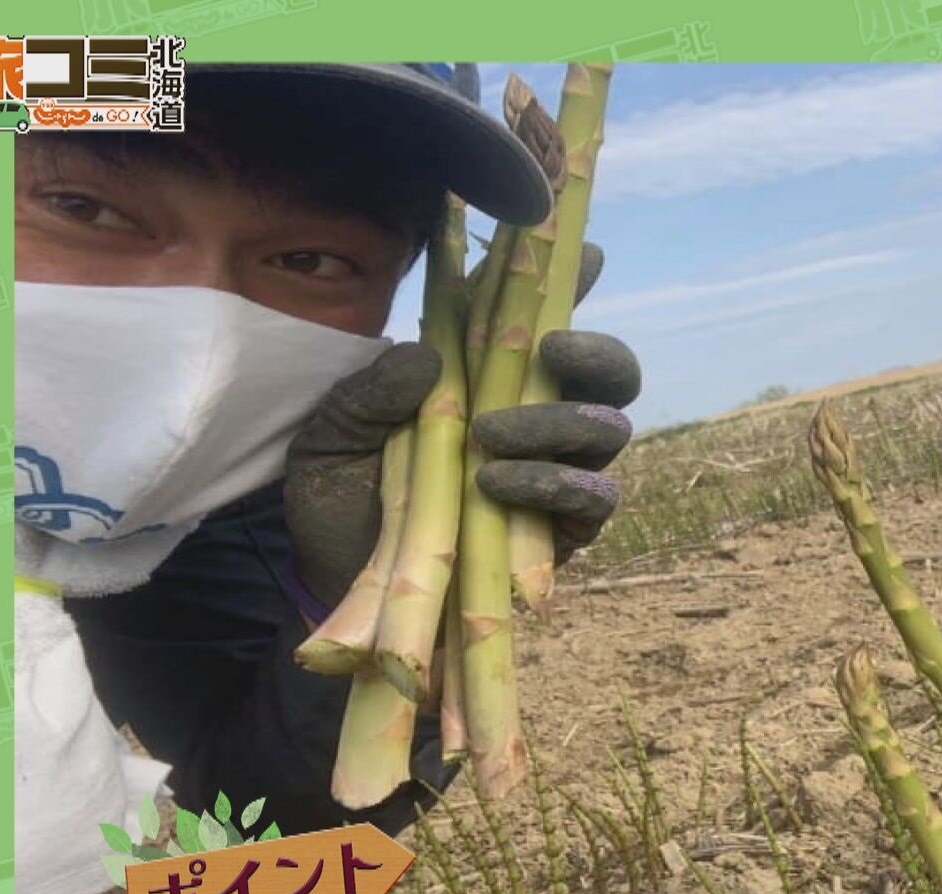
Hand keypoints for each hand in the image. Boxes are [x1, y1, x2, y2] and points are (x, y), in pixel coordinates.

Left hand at [286, 243, 637, 604]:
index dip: (567, 279)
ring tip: (490, 436)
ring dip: (558, 422)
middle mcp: (536, 420)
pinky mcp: (562, 534)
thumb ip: (368, 393)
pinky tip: (501, 482)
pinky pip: (595, 499)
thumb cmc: (342, 504)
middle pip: (609, 373)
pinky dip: (554, 484)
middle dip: (595, 351)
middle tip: (550, 348)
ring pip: (607, 430)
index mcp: (487, 381)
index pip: (539, 318)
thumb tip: (425, 354)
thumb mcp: (331, 438)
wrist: (338, 593)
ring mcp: (557, 476)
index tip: (579, 252)